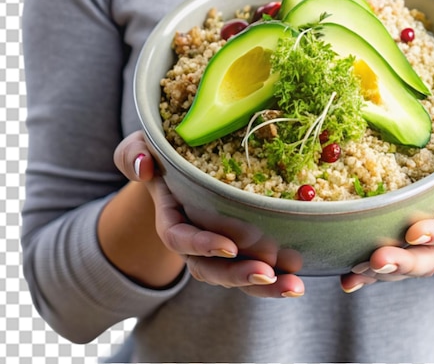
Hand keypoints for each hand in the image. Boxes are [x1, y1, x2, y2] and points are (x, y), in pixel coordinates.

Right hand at [114, 131, 305, 297]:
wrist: (179, 165)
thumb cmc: (159, 154)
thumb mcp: (138, 146)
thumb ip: (133, 154)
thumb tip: (145, 167)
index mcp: (170, 219)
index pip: (181, 238)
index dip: (202, 245)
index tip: (229, 247)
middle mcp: (193, 241)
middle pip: (212, 270)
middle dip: (239, 276)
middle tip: (268, 274)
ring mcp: (217, 246)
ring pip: (237, 275)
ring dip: (266, 285)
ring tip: (294, 287)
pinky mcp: (240, 245)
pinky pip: (255, 264)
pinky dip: (277, 274)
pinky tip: (299, 275)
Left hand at [340, 124, 433, 291]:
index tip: (414, 232)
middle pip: (428, 260)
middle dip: (404, 263)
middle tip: (379, 259)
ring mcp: (415, 244)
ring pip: (402, 267)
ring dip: (380, 272)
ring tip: (358, 269)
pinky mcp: (391, 243)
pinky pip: (378, 264)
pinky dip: (363, 275)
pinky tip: (347, 280)